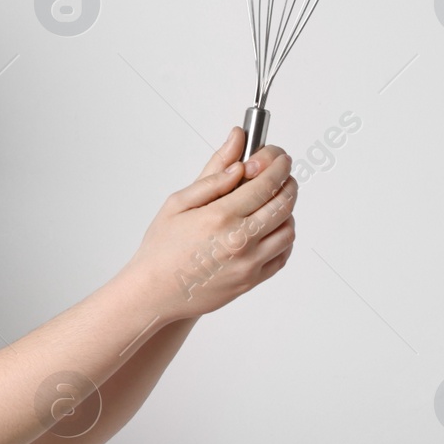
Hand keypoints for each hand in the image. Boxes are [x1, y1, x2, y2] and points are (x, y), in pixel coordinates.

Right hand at [120, 126, 297, 321]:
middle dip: (288, 183)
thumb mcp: (178, 203)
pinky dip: (283, 238)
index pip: (266, 183)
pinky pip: (283, 255)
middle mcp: (240, 240)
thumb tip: (237, 152)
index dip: (278, 166)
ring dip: (287, 211)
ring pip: (288, 229)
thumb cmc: (161, 248)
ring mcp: (249, 263)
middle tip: (283, 176)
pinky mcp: (252, 280)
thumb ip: (213, 176)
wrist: (155, 292)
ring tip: (273, 204)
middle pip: (284, 203)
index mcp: (220, 216)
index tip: (280, 158)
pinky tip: (270, 230)